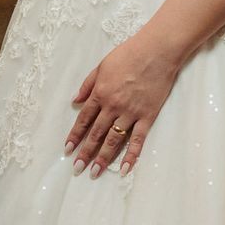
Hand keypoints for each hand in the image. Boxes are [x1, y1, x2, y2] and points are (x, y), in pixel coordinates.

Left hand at [65, 30, 182, 177]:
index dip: (75, 135)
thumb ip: (87, 84)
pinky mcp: (147, 116)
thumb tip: (74, 100)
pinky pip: (137, 139)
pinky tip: (125, 169)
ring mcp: (130, 113)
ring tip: (94, 172)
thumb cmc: (128, 54)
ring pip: (113, 140)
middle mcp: (113, 106)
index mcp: (100, 92)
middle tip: (77, 168)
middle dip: (85, 152)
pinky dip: (131, 155)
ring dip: (103, 158)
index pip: (84, 119)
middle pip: (96, 133)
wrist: (156, 51)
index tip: (68, 149)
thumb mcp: (102, 65)